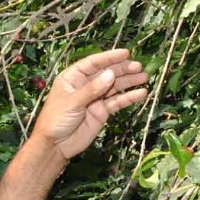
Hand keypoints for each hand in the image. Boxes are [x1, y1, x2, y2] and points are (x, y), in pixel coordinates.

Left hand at [33, 49, 148, 159]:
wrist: (55, 146)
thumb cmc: (55, 120)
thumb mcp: (72, 102)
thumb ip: (92, 89)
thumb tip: (110, 75)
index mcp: (73, 77)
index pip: (93, 63)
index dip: (110, 57)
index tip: (126, 53)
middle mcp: (85, 85)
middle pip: (107, 73)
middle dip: (123, 69)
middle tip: (138, 66)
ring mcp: (95, 98)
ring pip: (114, 86)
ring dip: (129, 81)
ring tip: (144, 77)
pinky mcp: (101, 111)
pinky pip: (117, 102)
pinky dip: (129, 97)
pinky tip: (141, 93)